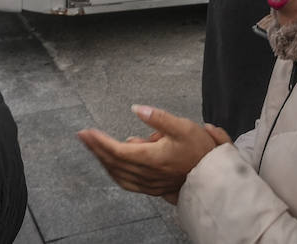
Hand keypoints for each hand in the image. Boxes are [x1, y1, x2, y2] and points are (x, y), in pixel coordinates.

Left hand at [77, 105, 231, 203]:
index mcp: (151, 158)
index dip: (100, 142)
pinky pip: (127, 182)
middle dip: (95, 149)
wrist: (214, 176)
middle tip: (83, 137)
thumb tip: (137, 108)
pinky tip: (112, 166)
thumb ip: (158, 117)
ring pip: (118, 174)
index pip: (117, 151)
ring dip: (103, 161)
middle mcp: (147, 173)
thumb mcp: (183, 127)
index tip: (87, 132)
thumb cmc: (200, 151)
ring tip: (94, 148)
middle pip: (113, 162)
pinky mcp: (153, 188)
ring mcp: (149, 183)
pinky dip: (115, 172)